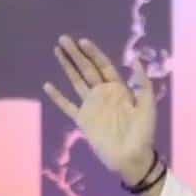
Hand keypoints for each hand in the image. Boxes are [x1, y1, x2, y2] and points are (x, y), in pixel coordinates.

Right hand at [43, 36, 156, 184]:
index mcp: (119, 90)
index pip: (104, 66)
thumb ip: (142, 83)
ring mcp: (91, 106)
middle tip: (63, 38)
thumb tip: (136, 59)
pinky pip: (67, 106)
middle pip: (87, 69)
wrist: (132, 157)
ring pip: (76, 82)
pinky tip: (48, 85)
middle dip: (76, 54)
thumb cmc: (143, 132)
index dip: (94, 53)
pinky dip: (58, 97)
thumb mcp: (147, 106)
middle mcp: (103, 94)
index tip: (82, 41)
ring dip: (67, 67)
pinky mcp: (83, 120)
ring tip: (57, 51)